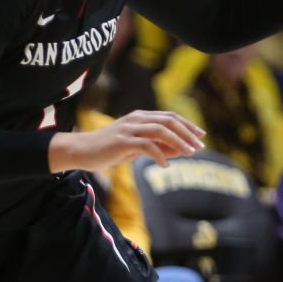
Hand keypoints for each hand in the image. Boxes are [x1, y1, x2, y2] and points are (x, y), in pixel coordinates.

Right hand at [50, 110, 204, 174]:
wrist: (81, 151)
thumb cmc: (108, 150)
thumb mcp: (135, 148)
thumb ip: (156, 146)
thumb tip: (180, 150)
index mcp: (140, 117)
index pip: (169, 117)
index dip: (187, 125)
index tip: (201, 135)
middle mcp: (136, 119)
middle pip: (169, 121)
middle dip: (187, 133)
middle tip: (200, 146)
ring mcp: (128, 129)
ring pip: (160, 130)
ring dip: (178, 141)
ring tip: (189, 153)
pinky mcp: (122, 141)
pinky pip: (146, 146)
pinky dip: (159, 155)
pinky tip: (166, 165)